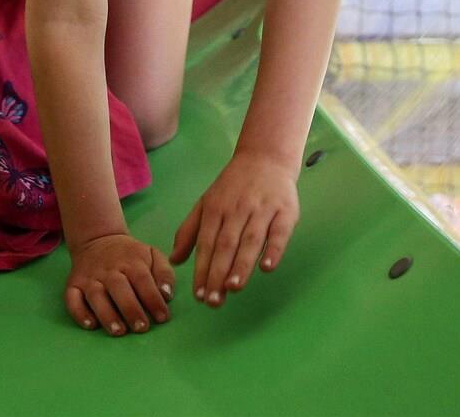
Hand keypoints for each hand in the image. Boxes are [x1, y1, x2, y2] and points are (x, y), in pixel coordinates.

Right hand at [63, 232, 173, 335]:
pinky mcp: (73, 284)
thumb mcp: (152, 255)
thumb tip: (167, 295)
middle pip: (119, 288)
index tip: (162, 318)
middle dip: (131, 309)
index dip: (153, 299)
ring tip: (118, 331)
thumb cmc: (130, 255)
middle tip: (141, 328)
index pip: (143, 280)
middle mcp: (109, 269)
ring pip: (95, 295)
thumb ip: (164, 273)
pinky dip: (79, 313)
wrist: (98, 240)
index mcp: (131, 261)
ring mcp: (89, 277)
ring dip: (107, 314)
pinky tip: (90, 325)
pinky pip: (72, 298)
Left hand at [169, 151, 298, 308]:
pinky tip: (267, 267)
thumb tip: (175, 260)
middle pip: (226, 245)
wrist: (265, 158)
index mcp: (215, 209)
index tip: (199, 294)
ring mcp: (261, 210)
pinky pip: (279, 232)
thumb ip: (189, 231)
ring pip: (250, 240)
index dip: (202, 269)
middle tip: (213, 301)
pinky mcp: (284, 211)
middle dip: (218, 274)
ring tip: (233, 287)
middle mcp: (236, 210)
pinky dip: (274, 250)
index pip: (206, 244)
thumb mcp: (205, 203)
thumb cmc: (233, 187)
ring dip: (241, 264)